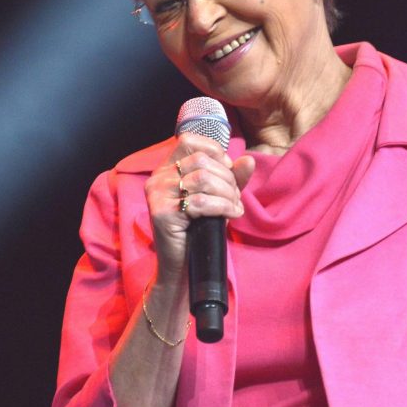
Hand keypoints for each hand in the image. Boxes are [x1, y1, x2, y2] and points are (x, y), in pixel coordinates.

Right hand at [144, 133, 254, 285]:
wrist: (182, 265)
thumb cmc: (199, 229)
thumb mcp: (218, 198)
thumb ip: (232, 178)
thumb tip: (249, 160)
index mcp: (166, 169)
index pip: (188, 140)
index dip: (214, 151)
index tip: (228, 170)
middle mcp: (157, 177)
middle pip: (201, 161)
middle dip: (227, 178)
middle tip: (236, 198)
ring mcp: (157, 194)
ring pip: (203, 179)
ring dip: (227, 194)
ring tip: (235, 207)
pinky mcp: (162, 213)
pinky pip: (201, 202)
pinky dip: (224, 207)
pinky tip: (232, 215)